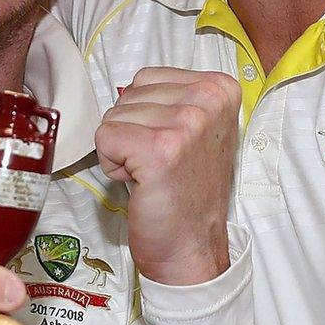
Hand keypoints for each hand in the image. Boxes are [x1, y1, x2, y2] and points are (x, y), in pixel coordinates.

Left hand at [95, 67, 239, 283]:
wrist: (192, 245)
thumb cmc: (187, 191)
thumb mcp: (196, 131)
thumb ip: (170, 100)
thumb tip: (126, 87)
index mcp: (219, 89)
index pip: (147, 78)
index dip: (145, 115)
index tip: (171, 146)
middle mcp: (208, 100)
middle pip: (128, 95)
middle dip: (132, 131)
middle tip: (160, 164)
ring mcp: (186, 124)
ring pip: (113, 117)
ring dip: (122, 150)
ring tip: (152, 174)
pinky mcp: (160, 150)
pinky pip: (105, 138)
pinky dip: (112, 165)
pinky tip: (141, 183)